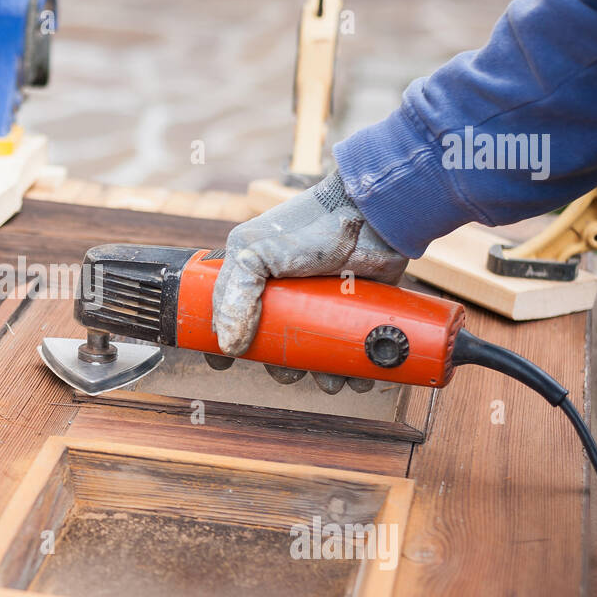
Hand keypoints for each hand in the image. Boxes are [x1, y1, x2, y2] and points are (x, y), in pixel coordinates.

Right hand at [211, 172, 408, 393]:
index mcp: (254, 273)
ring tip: (331, 381)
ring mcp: (320, 300)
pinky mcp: (353, 307)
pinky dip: (351, 367)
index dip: (225, 341)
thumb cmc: (311, 227)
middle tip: (290, 373)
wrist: (371, 215)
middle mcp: (285, 290)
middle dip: (281, 365)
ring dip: (319, 373)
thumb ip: (235, 296)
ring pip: (312, 349)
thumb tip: (230, 347)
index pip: (230, 313)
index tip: (224, 365)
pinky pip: (348, 345)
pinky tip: (356, 377)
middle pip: (273, 341)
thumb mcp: (258, 255)